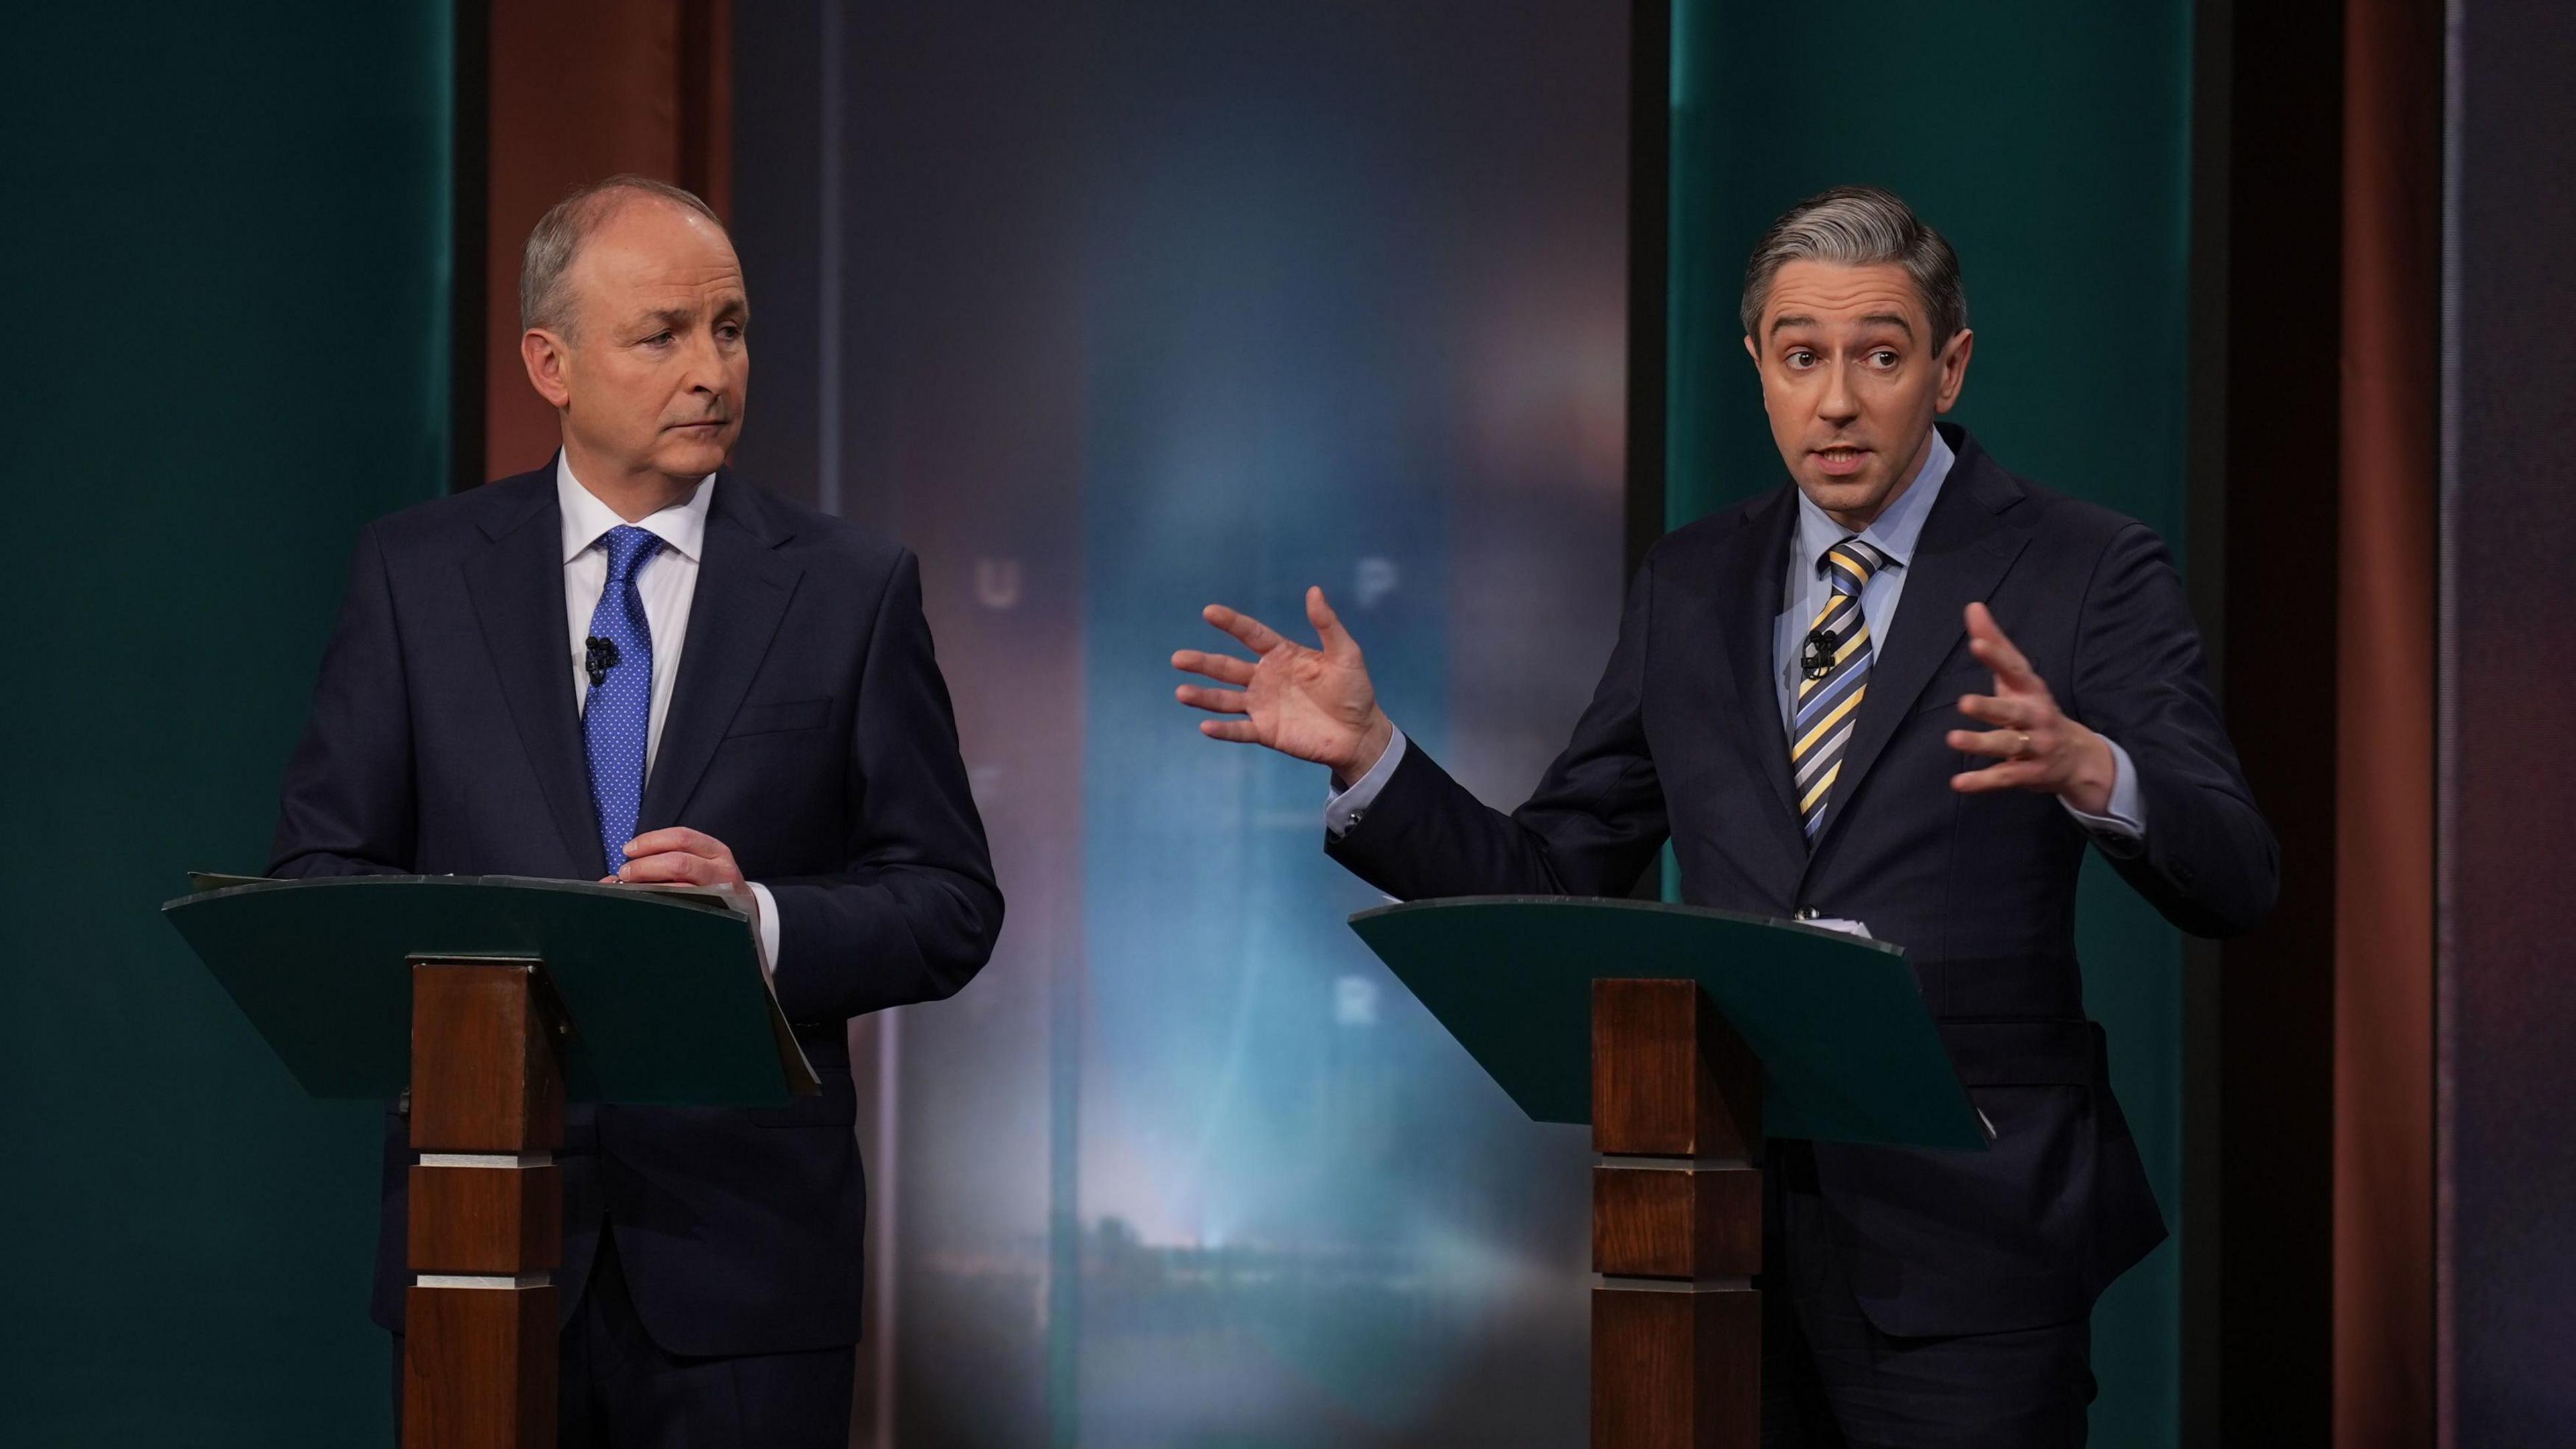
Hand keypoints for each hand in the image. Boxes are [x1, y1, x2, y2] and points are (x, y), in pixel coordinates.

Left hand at [605, 826, 763, 930]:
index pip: (681, 838)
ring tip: (631, 890)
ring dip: (649, 888)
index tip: (628, 850)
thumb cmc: (712, 884)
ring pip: (680, 889)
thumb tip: (613, 877)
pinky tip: (646, 908)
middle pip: (678, 862)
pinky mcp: (716, 916)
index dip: (651, 841)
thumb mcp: (700, 863)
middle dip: (645, 866)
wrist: (747, 911)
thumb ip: (666, 860)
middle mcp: (721, 870)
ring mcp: (720, 894)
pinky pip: (684, 910)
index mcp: (716, 851)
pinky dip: (660, 907)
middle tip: (625, 873)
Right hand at [1173, 586, 1394, 781]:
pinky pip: (1240, 730)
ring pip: (1226, 699)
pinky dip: (1223, 730)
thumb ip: (1327, 624)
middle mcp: (1266, 678)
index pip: (1251, 634)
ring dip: (1203, 696)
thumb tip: (1314, 590)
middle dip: (1203, 662)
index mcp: (1282, 655)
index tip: (1209, 612)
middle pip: (1228, 667)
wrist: (1360, 733)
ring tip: (1181, 692)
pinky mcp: (1267, 731)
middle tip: (1178, 658)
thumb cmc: (1354, 690)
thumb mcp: (1346, 653)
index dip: (1231, 623)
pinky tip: (1205, 726)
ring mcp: (1263, 706)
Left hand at [1946, 602, 2117, 814]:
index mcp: (2031, 691)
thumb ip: (1995, 645)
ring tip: (1953, 739)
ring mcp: (2036, 746)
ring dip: (1981, 743)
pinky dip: (1982, 782)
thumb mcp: (2019, 680)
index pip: (2015, 670)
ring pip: (2007, 744)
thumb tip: (1973, 606)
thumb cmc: (2037, 710)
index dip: (1998, 657)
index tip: (1977, 643)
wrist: (2080, 759)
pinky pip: (2004, 776)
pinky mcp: (2030, 773)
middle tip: (1964, 702)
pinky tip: (1959, 783)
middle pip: (2012, 711)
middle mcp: (2036, 716)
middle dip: (1990, 707)